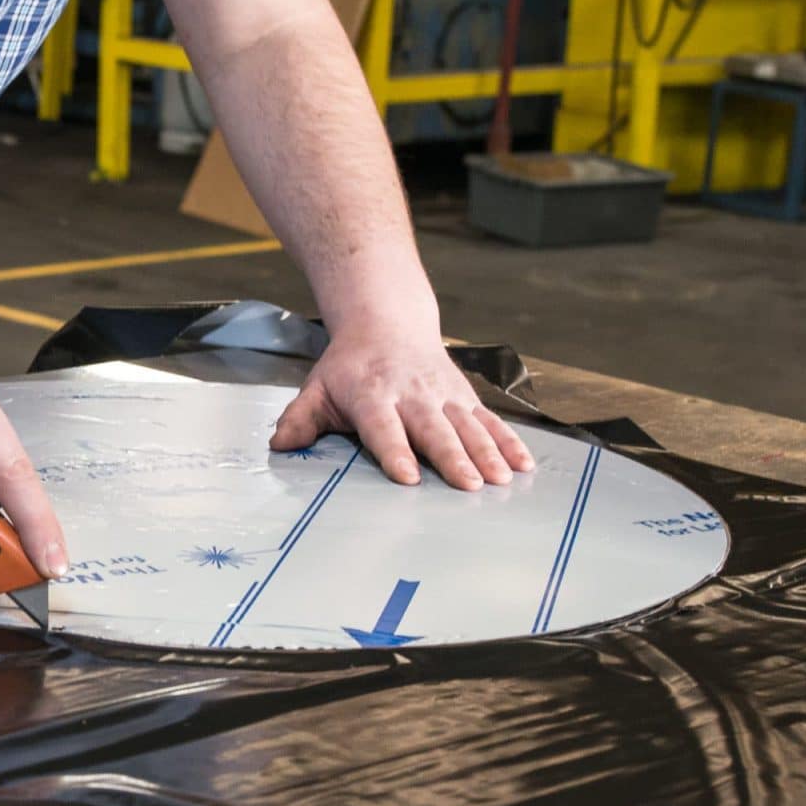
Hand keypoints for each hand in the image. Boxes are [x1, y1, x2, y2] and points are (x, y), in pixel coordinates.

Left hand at [270, 326, 535, 489]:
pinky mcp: (464, 397)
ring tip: (502, 479)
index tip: (408, 477)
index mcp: (372, 395)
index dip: (395, 451)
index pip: (383, 427)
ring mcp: (443, 395)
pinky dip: (509, 441)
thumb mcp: (317, 387)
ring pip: (468, 425)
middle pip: (434, 429)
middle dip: (453, 457)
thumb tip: (280, 445)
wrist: (386, 321)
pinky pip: (489, 420)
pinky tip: (524, 464)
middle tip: (469, 485)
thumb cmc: (350, 365)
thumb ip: (301, 419)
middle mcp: (412, 394)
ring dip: (487, 452)